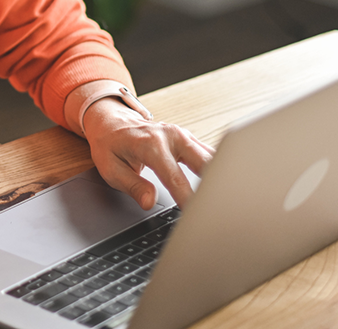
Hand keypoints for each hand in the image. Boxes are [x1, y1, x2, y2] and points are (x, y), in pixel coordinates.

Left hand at [82, 99, 213, 209]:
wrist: (111, 122)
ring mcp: (182, 135)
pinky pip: (209, 153)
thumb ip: (132, 186)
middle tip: (222, 210)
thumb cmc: (109, 145)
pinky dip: (218, 169)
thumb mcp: (111, 169)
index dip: (187, 199)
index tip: (196, 216)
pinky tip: (223, 185)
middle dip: (215, 186)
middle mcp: (170, 136)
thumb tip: (150, 202)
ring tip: (227, 201)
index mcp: (150, 144)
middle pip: (204, 163)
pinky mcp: (188, 138)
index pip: (175, 178)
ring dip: (221, 176)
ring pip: (212, 156)